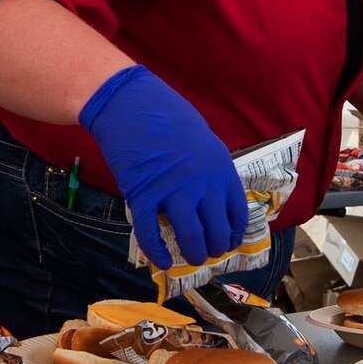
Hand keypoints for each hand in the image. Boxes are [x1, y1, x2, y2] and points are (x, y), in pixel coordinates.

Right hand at [79, 66, 245, 270]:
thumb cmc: (165, 114)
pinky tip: (163, 261)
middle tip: (209, 253)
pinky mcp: (142, 195)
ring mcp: (172, 190)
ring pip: (190, 236)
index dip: (234, 231)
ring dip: (194, 253)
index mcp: (219, 166)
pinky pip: (151, 233)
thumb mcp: (203, 137)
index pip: (236, 211)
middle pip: (216, 229)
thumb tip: (210, 195)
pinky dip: (157, 251)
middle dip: (215, 247)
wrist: (127, 102)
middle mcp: (201, 182)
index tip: (230, 240)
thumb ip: (209, 168)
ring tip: (192, 258)